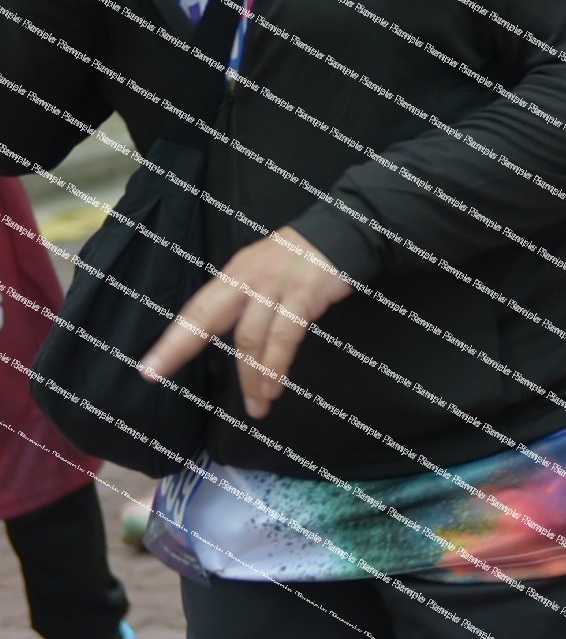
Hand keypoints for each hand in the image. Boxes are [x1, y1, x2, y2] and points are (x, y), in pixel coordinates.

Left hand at [141, 226, 349, 420]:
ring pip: (250, 337)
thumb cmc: (300, 259)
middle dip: (179, 347)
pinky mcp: (304, 296)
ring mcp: (275, 287)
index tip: (149, 369)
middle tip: (156, 376)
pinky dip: (276, 365)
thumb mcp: (261, 270)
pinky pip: (285, 336)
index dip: (172, 340)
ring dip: (250, 376)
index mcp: (233, 276)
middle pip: (207, 317)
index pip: (196, 310)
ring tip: (255, 406)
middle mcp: (247, 281)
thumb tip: (223, 332)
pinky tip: (274, 388)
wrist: (342, 232)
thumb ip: (243, 297)